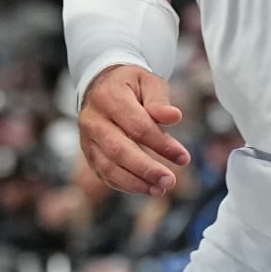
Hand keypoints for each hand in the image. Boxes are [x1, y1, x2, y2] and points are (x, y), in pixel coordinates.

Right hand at [80, 64, 190, 196]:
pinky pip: (104, 173)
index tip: (183, 157)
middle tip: (170, 181)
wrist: (102, 86)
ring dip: (135, 182)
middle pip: (119, 150)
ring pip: (108, 166)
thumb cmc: (130, 85)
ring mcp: (87, 138)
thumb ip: (160, 100)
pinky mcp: (88, 153)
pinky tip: (145, 187)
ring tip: (159, 189)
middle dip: (146, 169)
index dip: (161, 144)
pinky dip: (125, 184)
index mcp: (108, 97)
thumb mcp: (148, 82)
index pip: (137, 126)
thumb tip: (173, 117)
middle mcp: (92, 119)